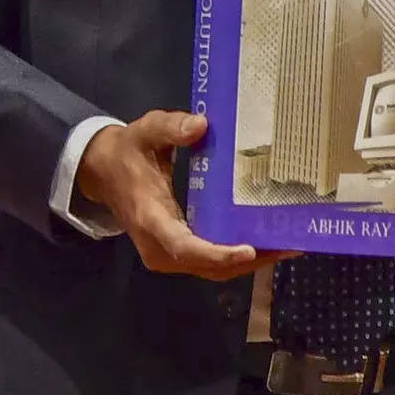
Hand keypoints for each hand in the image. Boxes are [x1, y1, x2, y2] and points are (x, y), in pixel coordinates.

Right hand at [75, 110, 293, 281]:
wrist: (103, 171)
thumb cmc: (127, 152)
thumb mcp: (144, 131)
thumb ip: (169, 127)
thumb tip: (201, 124)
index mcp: (150, 219)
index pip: (185, 246)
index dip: (217, 253)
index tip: (249, 248)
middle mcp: (160, 247)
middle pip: (210, 266)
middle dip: (251, 258)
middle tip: (290, 243)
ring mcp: (168, 254)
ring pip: (214, 269)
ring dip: (251, 261)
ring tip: (289, 244)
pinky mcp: (177, 253)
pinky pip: (211, 262)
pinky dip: (239, 257)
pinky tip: (266, 241)